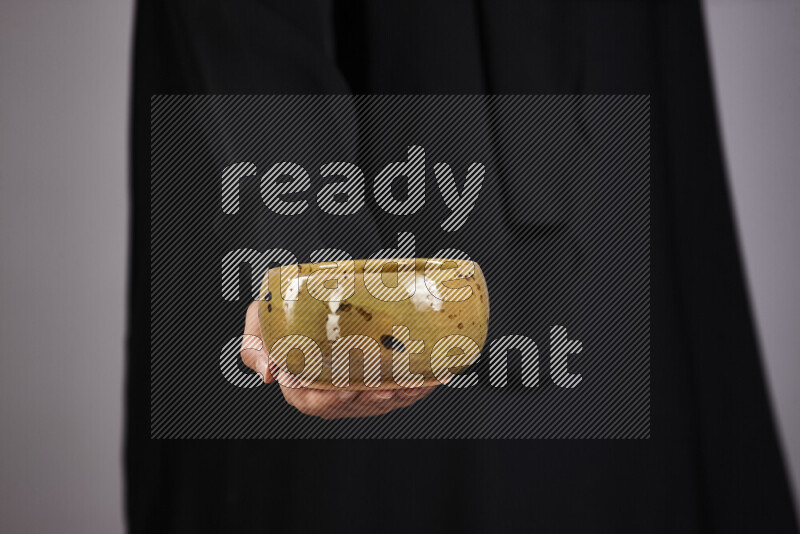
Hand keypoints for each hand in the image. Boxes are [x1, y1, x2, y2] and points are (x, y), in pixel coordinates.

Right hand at [240, 301, 436, 419]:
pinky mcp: (373, 382)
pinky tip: (425, 383)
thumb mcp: (260, 319)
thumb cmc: (281, 310)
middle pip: (348, 406)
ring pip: (374, 403)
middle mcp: (325, 392)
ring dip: (394, 398)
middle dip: (369, 401)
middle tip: (387, 388)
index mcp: (297, 383)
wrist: (308, 295)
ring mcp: (352, 390)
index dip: (328, 399)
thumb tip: (270, 372)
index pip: (310, 401)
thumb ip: (256, 345)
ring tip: (410, 386)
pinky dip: (410, 391)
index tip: (343, 388)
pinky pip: (392, 394)